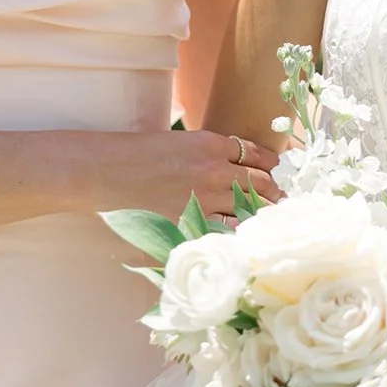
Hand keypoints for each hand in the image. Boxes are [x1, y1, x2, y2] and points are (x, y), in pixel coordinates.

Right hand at [90, 129, 279, 219]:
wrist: (100, 172)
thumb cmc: (132, 156)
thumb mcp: (177, 144)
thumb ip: (207, 156)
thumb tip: (232, 171)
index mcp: (211, 144)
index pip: (258, 156)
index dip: (273, 168)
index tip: (280, 176)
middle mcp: (215, 171)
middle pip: (262, 185)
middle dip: (276, 195)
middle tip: (286, 204)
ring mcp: (204, 201)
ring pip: (250, 212)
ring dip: (263, 219)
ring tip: (273, 227)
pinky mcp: (190, 225)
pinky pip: (227, 235)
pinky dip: (240, 238)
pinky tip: (249, 242)